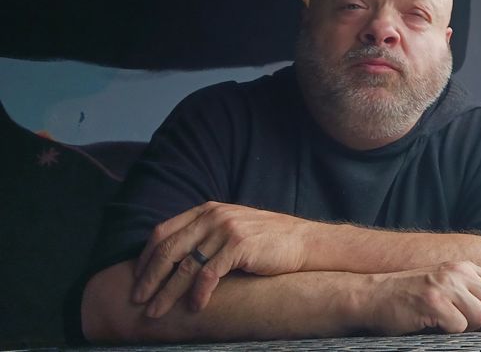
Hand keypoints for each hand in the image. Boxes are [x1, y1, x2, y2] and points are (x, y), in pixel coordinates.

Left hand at [131, 201, 314, 317]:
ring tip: (156, 312)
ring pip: (185, 265)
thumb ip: (205, 236)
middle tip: (137, 300)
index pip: (163, 232)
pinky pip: (208, 274)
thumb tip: (174, 260)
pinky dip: (197, 294)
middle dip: (148, 278)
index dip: (146, 257)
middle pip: (168, 249)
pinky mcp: (239, 246)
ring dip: (167, 292)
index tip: (136, 278)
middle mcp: (213, 216)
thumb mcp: (231, 228)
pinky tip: (194, 307)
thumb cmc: (266, 240)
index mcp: (207, 210)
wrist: (302, 241)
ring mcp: (226, 230)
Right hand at [362, 261, 480, 334]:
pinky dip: (449, 333)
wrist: (371, 297)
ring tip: (447, 327)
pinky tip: (433, 326)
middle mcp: (458, 272)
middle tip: (470, 332)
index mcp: (464, 267)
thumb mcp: (445, 287)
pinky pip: (459, 326)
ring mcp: (445, 285)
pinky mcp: (432, 300)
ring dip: (468, 329)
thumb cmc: (408, 299)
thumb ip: (471, 294)